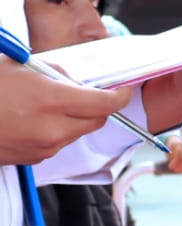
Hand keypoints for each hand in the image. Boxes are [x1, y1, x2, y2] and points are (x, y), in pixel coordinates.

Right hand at [0, 65, 132, 164]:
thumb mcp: (15, 65)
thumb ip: (51, 72)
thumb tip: (72, 80)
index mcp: (50, 100)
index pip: (103, 103)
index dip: (119, 96)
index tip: (123, 90)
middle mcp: (52, 128)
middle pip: (95, 121)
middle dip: (96, 107)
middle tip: (80, 92)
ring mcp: (43, 147)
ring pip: (76, 133)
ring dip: (73, 119)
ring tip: (45, 103)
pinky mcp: (32, 159)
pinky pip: (56, 144)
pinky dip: (55, 131)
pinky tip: (31, 119)